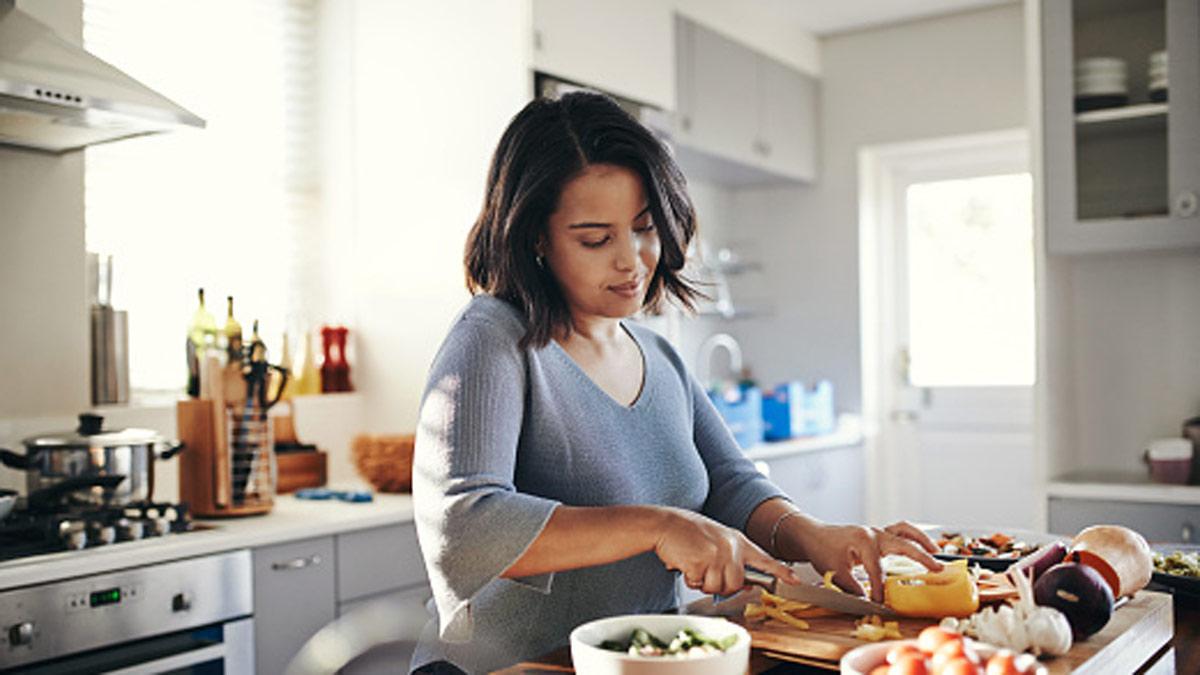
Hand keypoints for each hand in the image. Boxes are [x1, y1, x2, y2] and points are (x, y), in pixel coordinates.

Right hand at [652, 507, 799, 595]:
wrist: (665, 524)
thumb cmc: (688, 534)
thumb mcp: (717, 541)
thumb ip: (733, 559)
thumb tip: (747, 584)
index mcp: (737, 540)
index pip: (764, 559)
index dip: (781, 572)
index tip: (795, 581)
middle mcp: (731, 547)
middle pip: (736, 583)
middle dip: (720, 584)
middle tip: (705, 570)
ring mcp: (717, 554)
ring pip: (718, 587)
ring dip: (703, 582)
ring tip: (694, 564)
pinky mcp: (701, 562)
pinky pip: (699, 584)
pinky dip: (690, 579)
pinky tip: (685, 564)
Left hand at [781, 519, 942, 602]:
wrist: (813, 535)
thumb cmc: (822, 550)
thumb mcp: (834, 572)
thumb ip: (852, 588)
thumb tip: (869, 603)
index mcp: (862, 541)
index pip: (877, 570)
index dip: (880, 589)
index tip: (881, 604)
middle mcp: (873, 533)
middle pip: (902, 544)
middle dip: (921, 557)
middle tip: (937, 569)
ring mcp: (877, 531)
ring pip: (904, 530)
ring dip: (922, 540)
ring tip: (936, 552)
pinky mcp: (877, 534)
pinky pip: (899, 531)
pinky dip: (912, 537)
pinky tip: (923, 546)